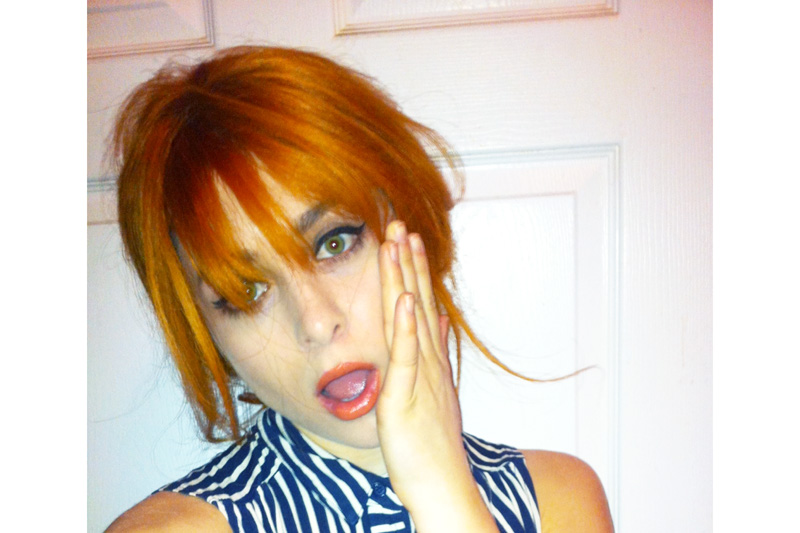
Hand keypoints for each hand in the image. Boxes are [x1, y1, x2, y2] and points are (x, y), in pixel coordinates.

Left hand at [376, 220, 498, 531]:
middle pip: (415, 302)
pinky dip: (407, 328)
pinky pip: (408, 358)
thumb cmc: (432, 444)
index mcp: (427, 359)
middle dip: (407, 262)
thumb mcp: (433, 389)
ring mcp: (419, 377)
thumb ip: (432, 350)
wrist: (442, 485)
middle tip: (401, 223)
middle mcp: (426, 361)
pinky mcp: (407, 397)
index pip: (418, 306)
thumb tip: (433, 317)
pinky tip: (408, 300)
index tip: (406, 238)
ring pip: (410, 320)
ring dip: (406, 280)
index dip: (412, 270)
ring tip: (401, 244)